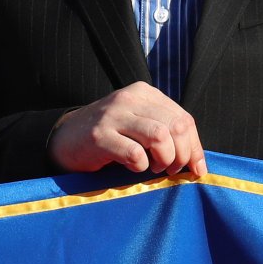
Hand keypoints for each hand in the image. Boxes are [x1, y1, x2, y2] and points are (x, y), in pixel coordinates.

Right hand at [48, 83, 207, 176]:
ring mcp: (113, 116)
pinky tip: (133, 167)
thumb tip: (198, 161)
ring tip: (154, 168)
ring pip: (160, 137)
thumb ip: (165, 131)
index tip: (196, 169)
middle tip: (171, 170)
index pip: (183, 118)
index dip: (195, 147)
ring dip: (163, 160)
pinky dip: (140, 166)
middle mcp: (130, 99)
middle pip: (176, 127)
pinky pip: (134, 154)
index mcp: (144, 93)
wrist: (64, 137)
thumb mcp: (137, 123)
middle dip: (182, 155)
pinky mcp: (99, 136)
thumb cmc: (108, 136)